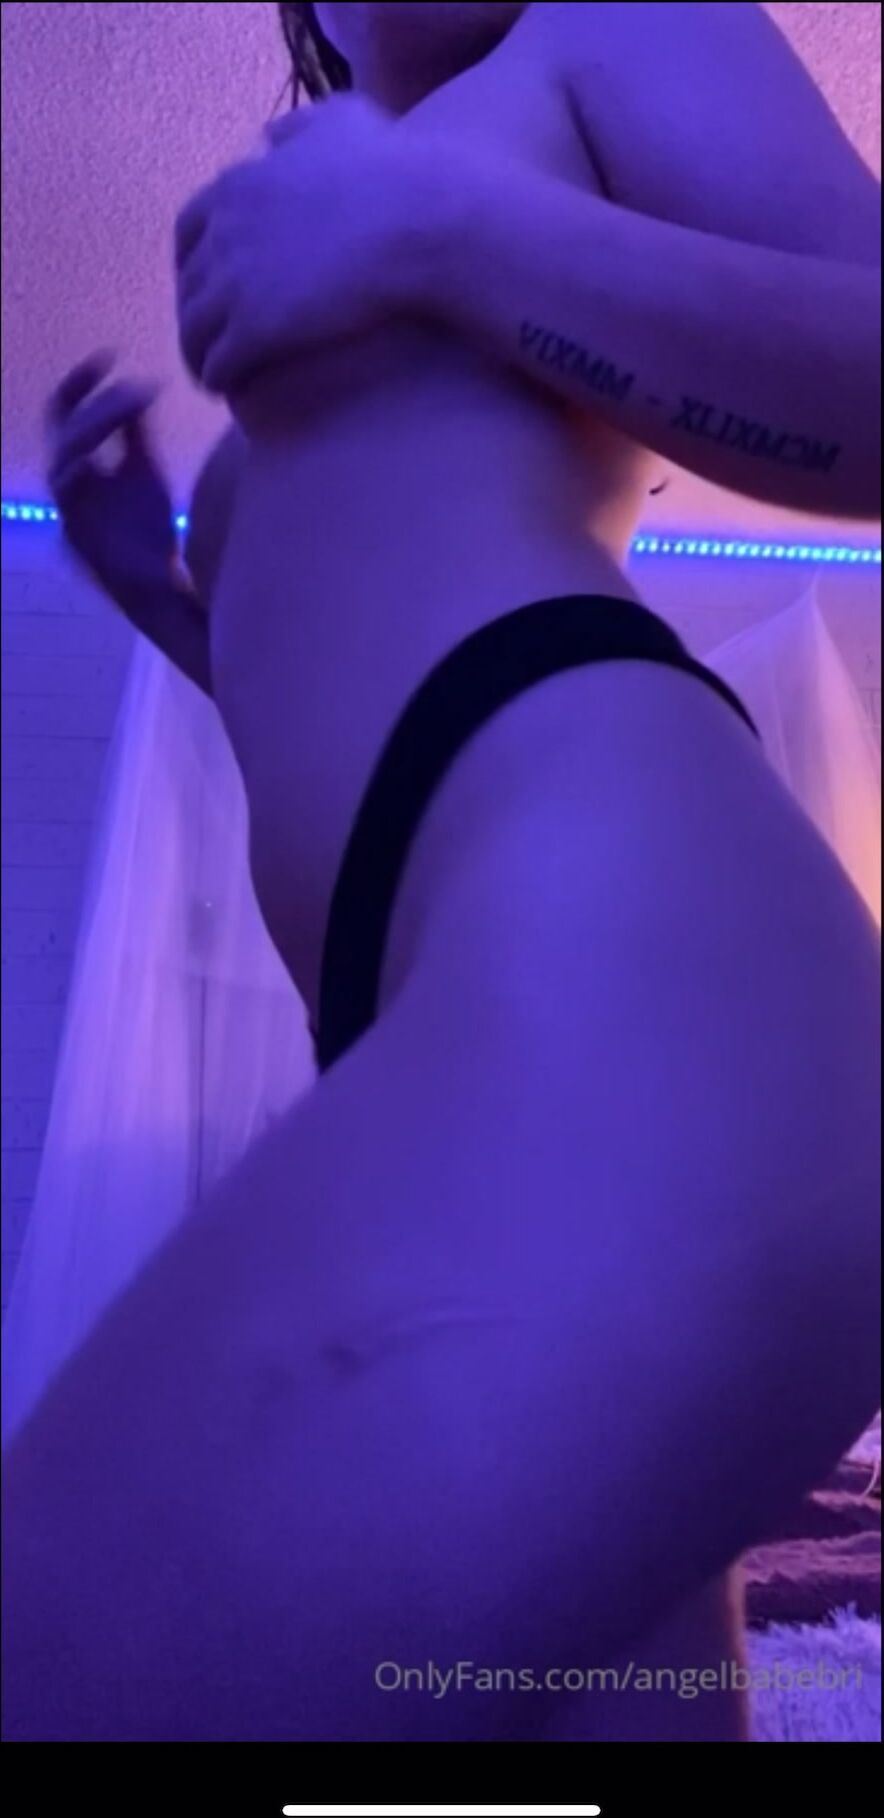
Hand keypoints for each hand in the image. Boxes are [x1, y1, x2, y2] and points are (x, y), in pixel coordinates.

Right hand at [47, 355, 176, 606]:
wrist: (162, 588)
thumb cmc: (150, 533)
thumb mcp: (148, 473)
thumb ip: (138, 435)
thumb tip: (141, 387)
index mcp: (83, 466)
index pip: (69, 414)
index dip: (81, 383)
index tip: (108, 357)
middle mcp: (70, 484)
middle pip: (60, 427)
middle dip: (87, 397)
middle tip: (122, 381)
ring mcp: (68, 509)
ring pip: (63, 456)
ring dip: (94, 425)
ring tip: (130, 407)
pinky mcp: (75, 535)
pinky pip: (66, 491)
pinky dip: (81, 463)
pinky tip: (106, 447)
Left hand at [175, 96, 428, 393]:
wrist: (418, 224)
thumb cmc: (392, 174)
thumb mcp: (339, 125)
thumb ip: (298, 128)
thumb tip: (272, 138)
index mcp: (235, 187)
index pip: (189, 233)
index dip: (196, 265)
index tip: (212, 287)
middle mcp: (223, 233)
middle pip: (188, 286)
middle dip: (196, 313)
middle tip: (215, 337)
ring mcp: (233, 284)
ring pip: (194, 332)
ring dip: (200, 354)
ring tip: (216, 375)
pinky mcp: (254, 330)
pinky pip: (217, 363)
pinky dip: (217, 377)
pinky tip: (232, 390)